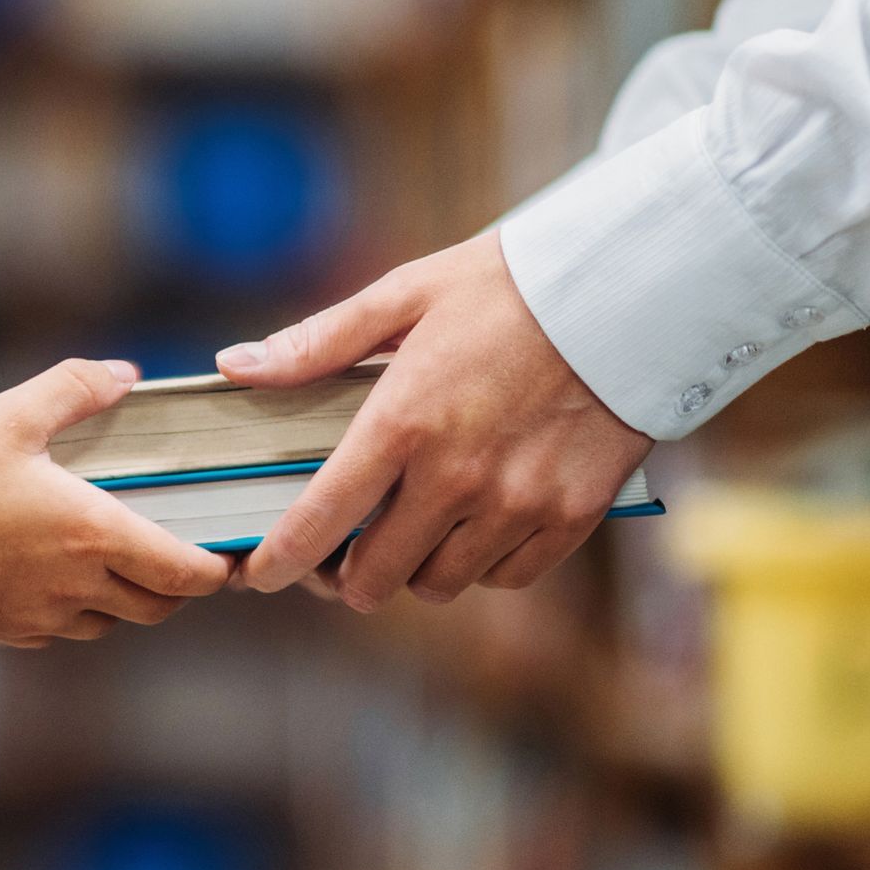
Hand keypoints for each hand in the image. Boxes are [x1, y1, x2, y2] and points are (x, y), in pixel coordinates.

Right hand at [0, 359, 234, 645]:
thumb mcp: (8, 414)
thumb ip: (74, 387)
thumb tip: (125, 374)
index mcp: (95, 534)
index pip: (187, 572)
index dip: (217, 568)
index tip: (225, 551)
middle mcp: (79, 587)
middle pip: (158, 606)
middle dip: (175, 583)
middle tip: (172, 547)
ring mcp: (42, 617)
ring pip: (111, 622)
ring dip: (124, 597)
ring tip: (110, 556)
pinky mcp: (5, 632)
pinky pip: (60, 630)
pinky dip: (72, 609)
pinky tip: (46, 573)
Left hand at [215, 232, 651, 610]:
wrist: (632, 285)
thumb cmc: (509, 284)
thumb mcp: (404, 295)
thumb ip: (316, 343)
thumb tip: (237, 366)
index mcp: (403, 423)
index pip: (320, 521)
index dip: (280, 562)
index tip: (262, 573)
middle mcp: (457, 477)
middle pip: (375, 578)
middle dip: (344, 574)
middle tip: (340, 551)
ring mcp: (519, 503)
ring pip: (439, 584)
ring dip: (414, 568)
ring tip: (410, 530)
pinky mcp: (573, 515)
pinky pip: (506, 575)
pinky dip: (481, 564)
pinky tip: (472, 526)